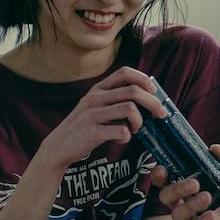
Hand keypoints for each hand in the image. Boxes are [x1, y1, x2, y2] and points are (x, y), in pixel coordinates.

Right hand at [38, 67, 165, 169]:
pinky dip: (126, 137)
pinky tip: (118, 140)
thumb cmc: (83, 128)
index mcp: (97, 89)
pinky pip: (122, 131)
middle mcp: (94, 98)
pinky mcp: (93, 132)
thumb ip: (114, 100)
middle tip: (161, 114)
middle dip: (153, 102)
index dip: (143, 79)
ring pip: (130, 109)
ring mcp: (92, 114)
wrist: (58, 147)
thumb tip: (148, 100)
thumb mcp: (95, 107)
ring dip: (138, 122)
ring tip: (133, 130)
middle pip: (133, 91)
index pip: (124, 72)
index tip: (154, 90)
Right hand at [153, 144, 219, 219]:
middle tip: (194, 183)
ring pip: (177, 215)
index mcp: (191, 186)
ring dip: (189, 205)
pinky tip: (211, 216)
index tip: (163, 169)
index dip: (160, 175)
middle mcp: (188, 203)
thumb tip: (214, 147)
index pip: (167, 180)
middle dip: (176, 189)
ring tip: (207, 198)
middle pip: (166, 197)